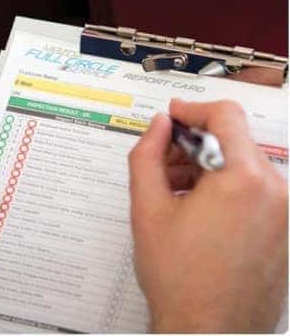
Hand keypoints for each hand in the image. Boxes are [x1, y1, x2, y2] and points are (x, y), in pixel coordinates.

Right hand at [129, 100, 287, 332]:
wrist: (208, 332)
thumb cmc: (182, 279)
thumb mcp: (147, 207)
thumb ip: (148, 154)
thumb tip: (158, 127)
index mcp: (244, 179)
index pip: (227, 116)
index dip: (194, 110)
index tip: (173, 118)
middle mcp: (274, 193)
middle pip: (236, 142)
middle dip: (196, 145)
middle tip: (163, 161)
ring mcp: (284, 216)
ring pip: (245, 168)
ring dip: (209, 169)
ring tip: (174, 193)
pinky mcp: (283, 235)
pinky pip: (256, 194)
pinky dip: (226, 191)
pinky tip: (195, 214)